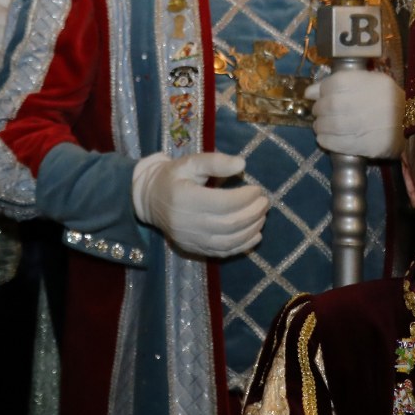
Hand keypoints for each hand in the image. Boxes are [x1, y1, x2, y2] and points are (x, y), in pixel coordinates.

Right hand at [131, 151, 268, 257]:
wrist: (149, 199)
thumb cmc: (172, 177)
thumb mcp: (190, 162)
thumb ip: (215, 162)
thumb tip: (242, 164)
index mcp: (184, 198)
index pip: (224, 203)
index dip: (246, 198)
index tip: (257, 189)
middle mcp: (186, 222)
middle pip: (230, 223)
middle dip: (253, 213)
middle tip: (264, 202)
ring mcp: (189, 239)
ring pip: (229, 241)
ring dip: (251, 229)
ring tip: (261, 216)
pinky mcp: (192, 248)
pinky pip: (223, 252)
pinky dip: (243, 246)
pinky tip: (255, 235)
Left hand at [306, 69, 404, 159]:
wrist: (413, 124)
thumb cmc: (386, 100)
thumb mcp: (369, 82)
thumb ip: (340, 82)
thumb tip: (309, 92)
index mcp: (370, 83)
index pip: (333, 84)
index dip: (321, 91)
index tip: (318, 96)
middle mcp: (368, 103)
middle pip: (330, 105)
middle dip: (319, 110)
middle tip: (319, 113)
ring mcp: (367, 125)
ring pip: (331, 125)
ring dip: (319, 126)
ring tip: (321, 126)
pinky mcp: (367, 145)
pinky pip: (337, 144)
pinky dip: (325, 141)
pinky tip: (324, 138)